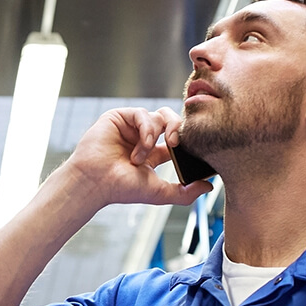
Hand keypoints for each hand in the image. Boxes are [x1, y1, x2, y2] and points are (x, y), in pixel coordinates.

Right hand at [56, 107, 212, 207]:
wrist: (96, 183)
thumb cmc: (122, 189)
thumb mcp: (160, 192)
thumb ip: (185, 192)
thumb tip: (209, 187)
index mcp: (153, 153)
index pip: (177, 139)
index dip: (187, 141)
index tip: (193, 150)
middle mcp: (143, 137)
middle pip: (172, 120)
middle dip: (179, 129)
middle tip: (178, 144)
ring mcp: (131, 126)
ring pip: (159, 116)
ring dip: (154, 137)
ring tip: (140, 158)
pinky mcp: (119, 117)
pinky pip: (143, 113)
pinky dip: (146, 130)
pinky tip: (137, 149)